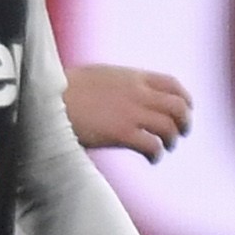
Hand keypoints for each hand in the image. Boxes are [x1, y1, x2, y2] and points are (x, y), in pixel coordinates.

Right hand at [67, 62, 195, 159]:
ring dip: (172, 139)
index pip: (172, 84)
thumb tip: (129, 92)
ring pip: (169, 127)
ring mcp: (131, 113)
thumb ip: (121, 83)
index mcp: (133, 76)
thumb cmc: (66, 88)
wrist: (49, 99)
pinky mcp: (122, 133)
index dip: (184, 98)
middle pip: (178, 106)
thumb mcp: (100, 75)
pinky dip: (157, 153)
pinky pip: (153, 145)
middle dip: (184, 121)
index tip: (186, 109)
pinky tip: (152, 158)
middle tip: (180, 133)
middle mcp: (137, 93)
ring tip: (165, 147)